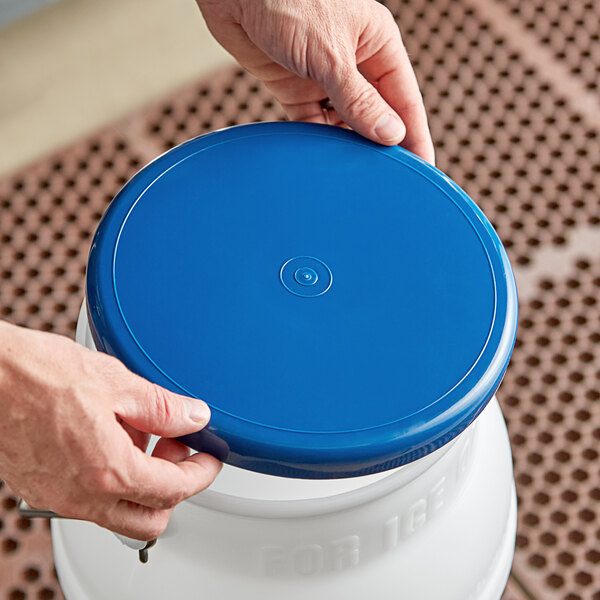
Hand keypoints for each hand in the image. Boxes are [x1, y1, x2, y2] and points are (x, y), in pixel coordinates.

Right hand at [0, 321, 220, 540]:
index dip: (202, 474)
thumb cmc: (39, 374)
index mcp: (108, 470)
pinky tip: (110, 439)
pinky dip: (111, 480)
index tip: (209, 459)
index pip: (174, 490)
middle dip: (174, 489)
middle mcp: (81, 495)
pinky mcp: (41, 489)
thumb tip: (194, 418)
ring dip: (142, 484)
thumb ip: (163, 409)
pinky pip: (88, 500)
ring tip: (142, 437)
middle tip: (177, 450)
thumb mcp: (118, 384)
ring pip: (117, 512)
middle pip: (148, 519)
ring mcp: (58, 497)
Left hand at [197, 0, 433, 162]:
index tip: (421, 166)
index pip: (404, 99)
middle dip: (381, 145)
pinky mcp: (294, 89)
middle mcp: (353, 62)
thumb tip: (390, 134)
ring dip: (347, 146)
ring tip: (355, 174)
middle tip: (389, 179)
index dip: (414, 134)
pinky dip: (316, 140)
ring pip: (344, 123)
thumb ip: (359, 100)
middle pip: (375, 114)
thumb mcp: (332, 55)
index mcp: (377, 44)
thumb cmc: (288, 1)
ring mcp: (323, 78)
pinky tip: (323, 158)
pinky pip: (312, 123)